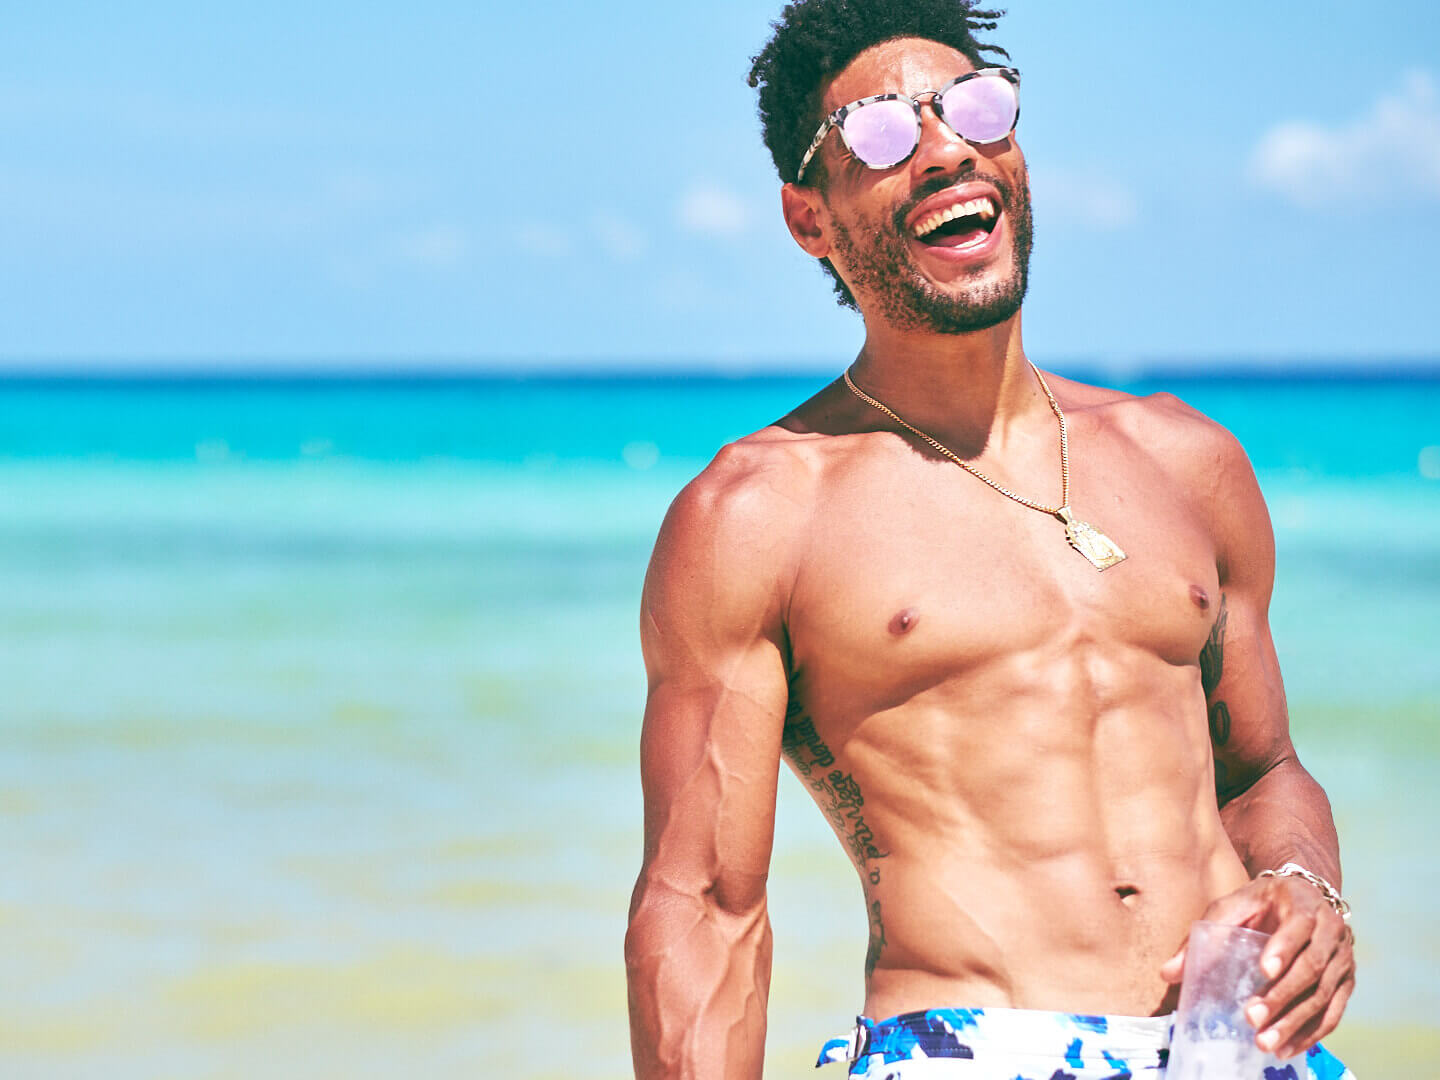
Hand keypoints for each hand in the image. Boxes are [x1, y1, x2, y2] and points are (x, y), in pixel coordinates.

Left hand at [1160, 875, 1355, 1058]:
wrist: (1305, 895)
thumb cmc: (1262, 901)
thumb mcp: (1232, 905)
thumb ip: (1203, 935)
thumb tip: (1167, 974)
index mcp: (1304, 905)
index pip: (1298, 927)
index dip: (1283, 949)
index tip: (1264, 971)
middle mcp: (1331, 931)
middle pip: (1312, 967)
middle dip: (1282, 996)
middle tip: (1253, 1018)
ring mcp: (1343, 958)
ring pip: (1324, 994)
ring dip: (1295, 1022)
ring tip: (1265, 1042)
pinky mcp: (1347, 981)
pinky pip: (1334, 1011)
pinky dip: (1313, 1032)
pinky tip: (1288, 1048)